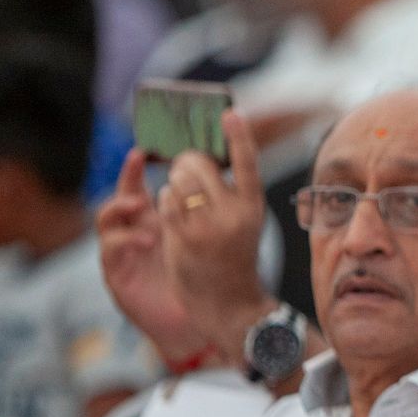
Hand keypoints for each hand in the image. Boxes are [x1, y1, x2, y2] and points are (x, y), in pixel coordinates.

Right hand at [96, 148, 205, 362]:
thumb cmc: (204, 274)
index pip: (140, 185)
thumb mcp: (206, 234)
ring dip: (121, 206)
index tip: (142, 150)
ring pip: (106, 218)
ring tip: (140, 203)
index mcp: (155, 218)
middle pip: (119, 195)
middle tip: (137, 164)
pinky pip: (110, 250)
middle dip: (126, 178)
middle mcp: (135, 230)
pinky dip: (125, 240)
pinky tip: (148, 240)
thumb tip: (224, 170)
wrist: (203, 315)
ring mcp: (123, 252)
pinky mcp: (117, 274)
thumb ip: (204, 206)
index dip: (136, 167)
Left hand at [158, 112, 273, 359]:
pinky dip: (164, 204)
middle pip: (198, 165)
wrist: (230, 303)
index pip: (247, 163)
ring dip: (173, 185)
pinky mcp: (184, 239)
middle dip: (185, 162)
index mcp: (253, 207)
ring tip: (183, 201)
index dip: (239, 136)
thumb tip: (195, 157)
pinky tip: (174, 218)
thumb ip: (228, 193)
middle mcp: (233, 215)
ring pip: (177, 181)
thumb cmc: (234, 257)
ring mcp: (207, 228)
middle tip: (184, 169)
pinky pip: (165, 203)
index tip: (231, 113)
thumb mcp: (243, 222)